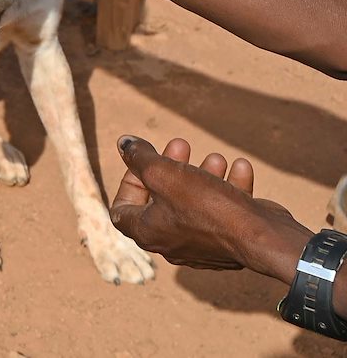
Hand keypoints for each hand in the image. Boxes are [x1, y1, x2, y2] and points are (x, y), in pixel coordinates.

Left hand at [110, 135, 309, 277]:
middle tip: (181, 144)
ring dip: (203, 174)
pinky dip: (230, 188)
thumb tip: (124, 143)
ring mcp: (202, 244)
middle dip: (171, 168)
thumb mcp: (165, 173)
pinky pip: (224, 211)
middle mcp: (172, 243)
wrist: (263, 238)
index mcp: (148, 232)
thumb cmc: (208, 207)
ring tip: (216, 157)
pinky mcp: (230, 241)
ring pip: (195, 203)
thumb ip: (140, 157)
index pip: (123, 208)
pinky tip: (240, 167)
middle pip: (161, 200)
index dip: (128, 181)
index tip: (143, 162)